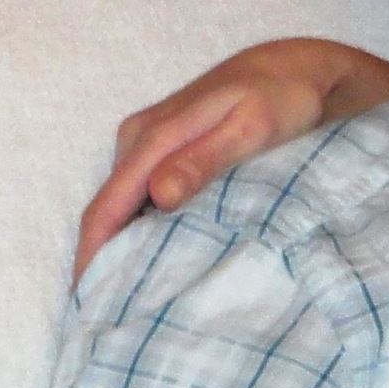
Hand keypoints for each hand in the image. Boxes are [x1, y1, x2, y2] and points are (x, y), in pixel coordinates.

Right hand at [74, 39, 388, 281]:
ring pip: (124, 208)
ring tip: (131, 303)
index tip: (92, 306)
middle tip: (112, 320)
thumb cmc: (281, 97)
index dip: (92, 260)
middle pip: (107, 213)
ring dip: (122, 250)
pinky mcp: (165, 151)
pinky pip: (141, 198)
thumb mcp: (251, 128)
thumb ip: (205, 159)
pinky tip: (154, 264)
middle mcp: (138, 140)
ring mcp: (149, 145)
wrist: (296, 67)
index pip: (105, 209)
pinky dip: (141, 231)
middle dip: (102, 264)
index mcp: (151, 137)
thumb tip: (158, 195)